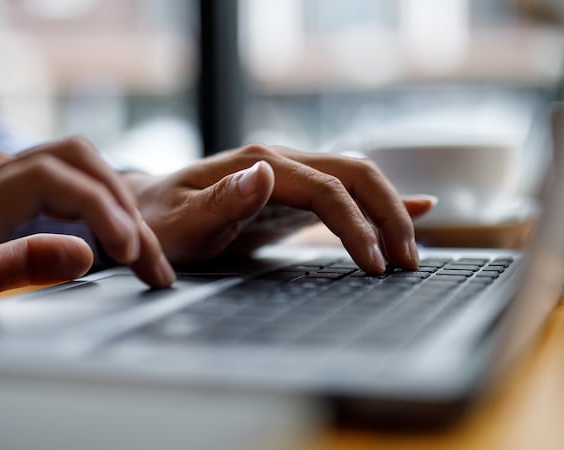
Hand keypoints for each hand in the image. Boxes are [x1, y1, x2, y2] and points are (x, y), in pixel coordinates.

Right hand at [0, 137, 174, 326]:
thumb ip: (29, 260)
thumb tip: (83, 254)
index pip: (78, 180)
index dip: (122, 217)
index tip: (148, 264)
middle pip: (86, 163)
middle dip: (133, 211)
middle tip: (158, 266)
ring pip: (77, 160)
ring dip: (123, 207)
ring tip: (145, 256)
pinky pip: (53, 179)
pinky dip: (98, 207)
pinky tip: (118, 245)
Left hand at [124, 144, 434, 273]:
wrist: (146, 211)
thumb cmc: (158, 222)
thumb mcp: (179, 222)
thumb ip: (221, 201)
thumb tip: (268, 173)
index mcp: (258, 164)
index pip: (326, 190)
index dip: (356, 226)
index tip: (372, 264)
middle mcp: (280, 161)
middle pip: (355, 175)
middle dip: (388, 215)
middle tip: (407, 262)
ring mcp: (290, 174)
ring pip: (357, 180)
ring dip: (390, 212)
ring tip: (410, 253)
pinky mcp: (294, 194)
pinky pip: (345, 191)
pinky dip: (380, 202)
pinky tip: (418, 207)